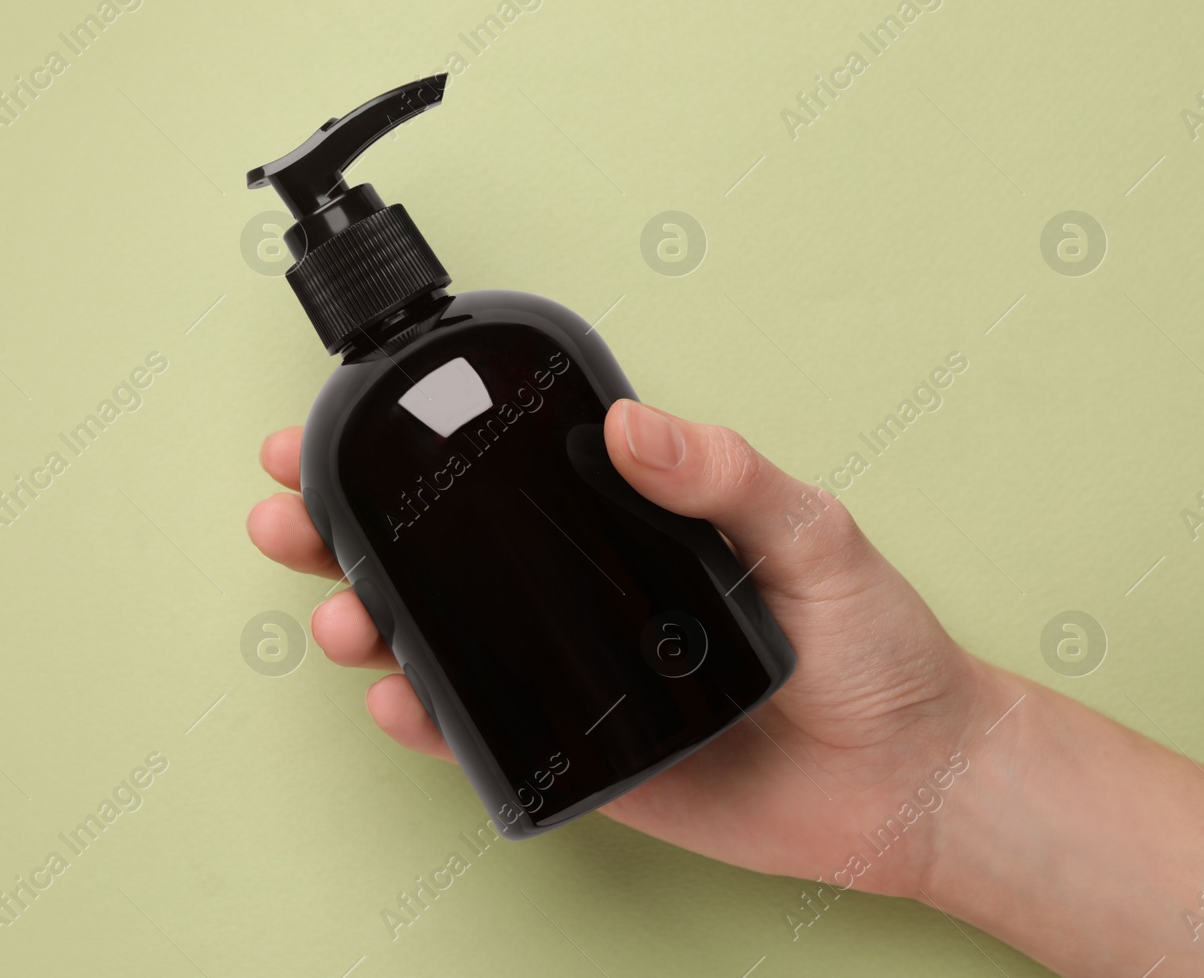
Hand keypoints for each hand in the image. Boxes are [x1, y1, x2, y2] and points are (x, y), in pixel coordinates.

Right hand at [248, 398, 998, 897]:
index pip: (501, 476)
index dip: (416, 449)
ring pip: (443, 641)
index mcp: (626, 525)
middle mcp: (583, 593)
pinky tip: (393, 697)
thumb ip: (726, 477)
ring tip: (337, 611)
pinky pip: (486, 735)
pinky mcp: (584, 755)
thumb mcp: (812, 534)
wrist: (913, 780)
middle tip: (290, 513)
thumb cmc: (876, 648)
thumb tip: (632, 426)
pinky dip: (428, 718)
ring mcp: (576, 673)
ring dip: (367, 620)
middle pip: (441, 554)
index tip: (350, 423)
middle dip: (346, 530)